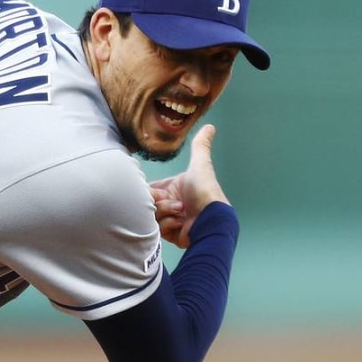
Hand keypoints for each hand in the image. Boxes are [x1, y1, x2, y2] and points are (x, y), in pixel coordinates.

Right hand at [149, 124, 228, 248]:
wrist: (211, 219)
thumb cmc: (205, 191)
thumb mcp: (200, 165)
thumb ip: (201, 146)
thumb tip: (210, 126)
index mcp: (175, 188)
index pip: (152, 189)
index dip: (151, 191)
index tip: (157, 192)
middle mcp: (172, 203)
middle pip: (150, 203)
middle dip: (159, 202)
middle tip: (172, 203)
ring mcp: (172, 220)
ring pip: (153, 216)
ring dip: (166, 213)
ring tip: (179, 213)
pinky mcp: (172, 235)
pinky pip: (160, 229)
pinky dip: (169, 225)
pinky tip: (180, 223)